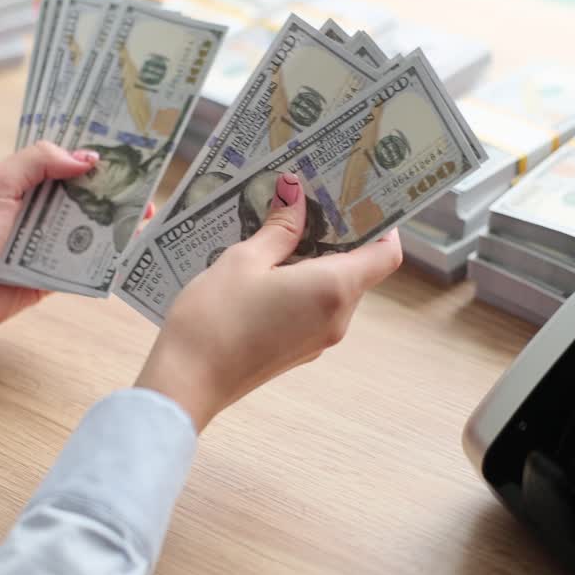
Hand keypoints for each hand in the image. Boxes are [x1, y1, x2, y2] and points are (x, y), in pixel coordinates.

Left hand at [0, 140, 149, 366]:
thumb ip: (37, 163)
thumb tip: (85, 158)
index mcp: (24, 184)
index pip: (67, 164)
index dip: (95, 157)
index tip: (128, 152)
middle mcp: (37, 212)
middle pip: (85, 198)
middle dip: (116, 195)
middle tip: (148, 191)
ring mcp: (45, 245)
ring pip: (89, 232)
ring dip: (116, 228)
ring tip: (147, 221)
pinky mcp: (51, 278)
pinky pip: (83, 268)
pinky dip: (105, 263)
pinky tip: (130, 255)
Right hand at [136, 173, 402, 431]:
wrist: (188, 381)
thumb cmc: (216, 316)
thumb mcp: (245, 259)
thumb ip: (280, 227)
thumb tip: (297, 192)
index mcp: (333, 289)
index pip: (386, 254)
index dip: (381, 225)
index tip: (359, 200)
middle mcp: (337, 317)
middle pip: (359, 268)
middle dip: (339, 235)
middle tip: (310, 201)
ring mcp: (320, 339)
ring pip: (334, 289)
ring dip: (316, 259)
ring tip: (280, 230)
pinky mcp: (299, 351)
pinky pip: (314, 308)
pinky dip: (302, 283)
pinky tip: (267, 268)